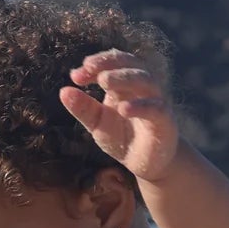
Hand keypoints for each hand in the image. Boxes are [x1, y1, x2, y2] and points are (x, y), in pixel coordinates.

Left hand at [60, 50, 179, 183]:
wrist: (146, 164)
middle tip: (89, 69)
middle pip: (131, 64)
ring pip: (145, 80)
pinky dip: (141, 106)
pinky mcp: (164, 121)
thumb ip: (83, 109)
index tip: (76, 76)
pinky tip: (123, 109)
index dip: (96, 64)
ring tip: (104, 81)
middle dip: (109, 64)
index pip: (113, 63)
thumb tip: (63, 91)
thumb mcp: (98, 123)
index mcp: (125, 84)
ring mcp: (155, 101)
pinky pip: (155, 108)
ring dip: (124, 77)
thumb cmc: (123, 138)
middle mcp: (142, 87)